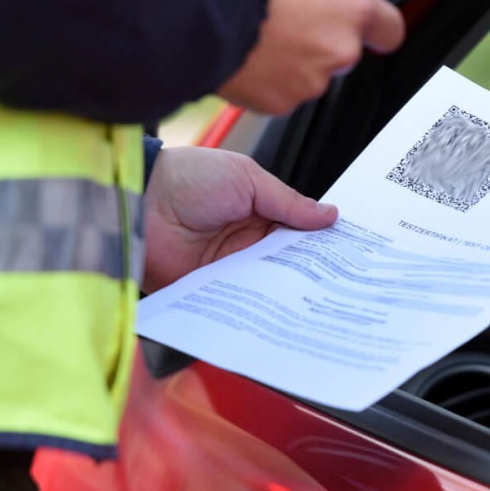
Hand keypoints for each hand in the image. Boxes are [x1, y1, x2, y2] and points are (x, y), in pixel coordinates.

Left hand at [142, 146, 337, 290]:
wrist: (139, 202)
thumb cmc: (188, 178)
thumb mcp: (246, 179)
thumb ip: (287, 201)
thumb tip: (329, 215)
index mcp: (260, 211)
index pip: (299, 232)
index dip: (322, 242)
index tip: (350, 253)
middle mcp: (248, 241)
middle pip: (289, 262)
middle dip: (313, 271)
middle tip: (344, 283)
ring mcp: (230, 267)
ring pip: (270, 284)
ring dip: (290, 291)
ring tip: (321, 300)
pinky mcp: (212, 289)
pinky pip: (241, 301)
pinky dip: (259, 306)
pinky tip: (282, 311)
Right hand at [221, 0, 406, 114]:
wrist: (194, 0)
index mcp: (353, 8)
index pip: (390, 29)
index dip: (376, 24)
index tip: (364, 22)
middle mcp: (338, 51)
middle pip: (341, 50)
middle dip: (319, 34)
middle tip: (284, 10)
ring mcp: (307, 82)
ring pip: (307, 73)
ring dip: (290, 57)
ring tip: (257, 28)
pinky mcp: (274, 102)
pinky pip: (274, 91)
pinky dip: (261, 77)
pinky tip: (242, 48)